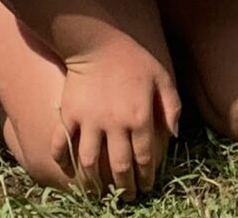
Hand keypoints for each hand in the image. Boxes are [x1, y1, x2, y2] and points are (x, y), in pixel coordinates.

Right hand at [57, 41, 180, 198]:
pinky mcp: (69, 115)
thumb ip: (172, 106)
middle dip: (125, 186)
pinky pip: (62, 144)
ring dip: (95, 182)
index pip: (144, 157)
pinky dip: (62, 161)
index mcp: (139, 116)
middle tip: (127, 197)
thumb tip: (175, 135)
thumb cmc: (134, 58)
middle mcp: (114, 124)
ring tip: (99, 193)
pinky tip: (67, 172)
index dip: (146, 176)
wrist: (98, 41)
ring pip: (89, 162)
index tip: (147, 186)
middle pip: (119, 166)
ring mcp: (89, 121)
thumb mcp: (162, 77)